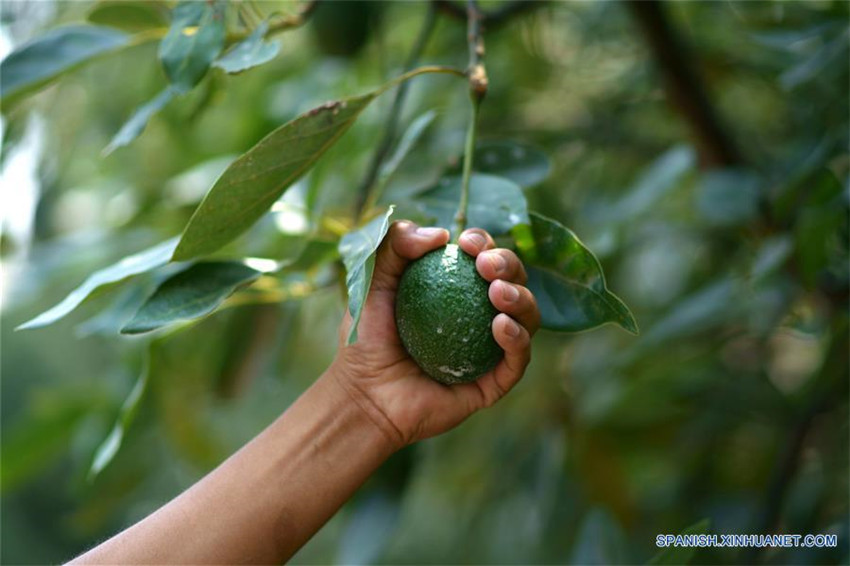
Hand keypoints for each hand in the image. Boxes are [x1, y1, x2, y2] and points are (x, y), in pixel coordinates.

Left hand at [330, 220, 539, 448]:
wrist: (364, 396)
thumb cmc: (365, 339)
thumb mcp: (371, 282)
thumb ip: (394, 246)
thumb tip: (441, 235)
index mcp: (457, 290)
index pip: (484, 258)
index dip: (484, 244)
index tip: (467, 243)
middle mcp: (479, 317)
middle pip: (513, 281)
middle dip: (508, 264)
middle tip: (485, 266)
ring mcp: (490, 350)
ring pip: (527, 317)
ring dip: (520, 298)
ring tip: (496, 293)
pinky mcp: (494, 383)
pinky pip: (518, 360)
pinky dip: (517, 339)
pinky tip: (501, 325)